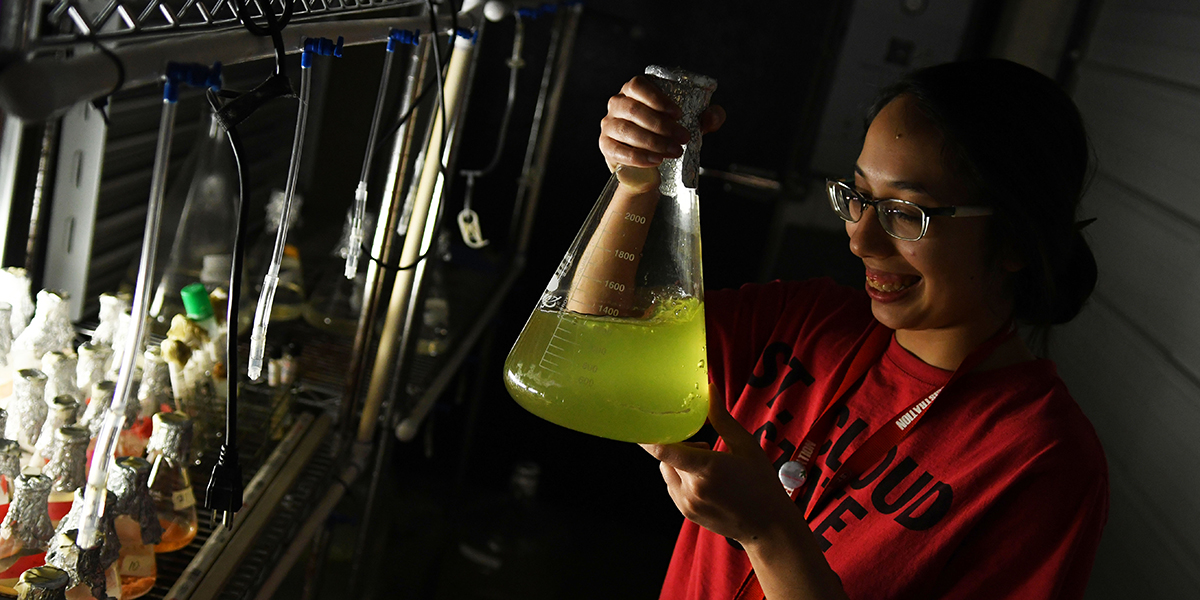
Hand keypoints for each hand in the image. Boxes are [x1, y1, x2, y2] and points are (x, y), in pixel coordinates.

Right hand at [599, 75, 726, 171]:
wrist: (652, 162)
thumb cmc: (670, 133)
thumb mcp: (692, 123)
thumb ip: (709, 117)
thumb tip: (712, 116)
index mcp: (634, 90)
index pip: (638, 86)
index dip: (657, 99)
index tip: (679, 114)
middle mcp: (617, 103)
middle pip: (634, 110)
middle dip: (662, 125)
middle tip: (683, 138)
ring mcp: (609, 124)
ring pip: (627, 130)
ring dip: (653, 142)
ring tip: (674, 152)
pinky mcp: (606, 145)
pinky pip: (618, 150)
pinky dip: (638, 156)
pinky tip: (656, 161)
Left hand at [641, 383, 796, 544]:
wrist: (767, 525)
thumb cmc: (760, 482)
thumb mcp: (745, 446)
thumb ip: (722, 419)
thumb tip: (710, 389)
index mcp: (708, 468)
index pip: (666, 451)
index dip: (648, 437)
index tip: (640, 424)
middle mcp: (693, 488)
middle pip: (666, 457)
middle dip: (680, 447)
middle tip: (705, 448)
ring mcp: (687, 503)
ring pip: (666, 471)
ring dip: (678, 463)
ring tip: (706, 466)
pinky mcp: (686, 512)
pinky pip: (672, 487)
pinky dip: (680, 478)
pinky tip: (705, 481)